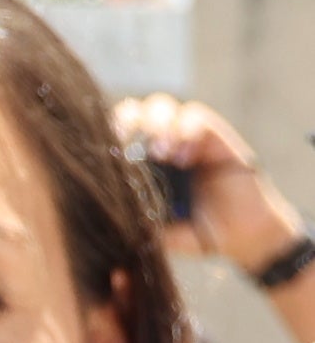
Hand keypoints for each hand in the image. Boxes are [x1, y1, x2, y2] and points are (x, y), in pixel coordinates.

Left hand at [111, 95, 308, 286]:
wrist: (239, 236)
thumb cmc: (195, 232)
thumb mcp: (160, 231)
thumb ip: (138, 222)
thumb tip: (107, 217)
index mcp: (141, 163)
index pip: (118, 134)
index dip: (108, 133)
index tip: (103, 149)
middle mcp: (161, 143)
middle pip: (136, 110)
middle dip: (128, 119)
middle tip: (124, 139)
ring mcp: (187, 136)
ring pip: (163, 106)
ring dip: (157, 123)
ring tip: (160, 152)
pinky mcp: (214, 134)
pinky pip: (195, 115)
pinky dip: (186, 130)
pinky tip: (184, 157)